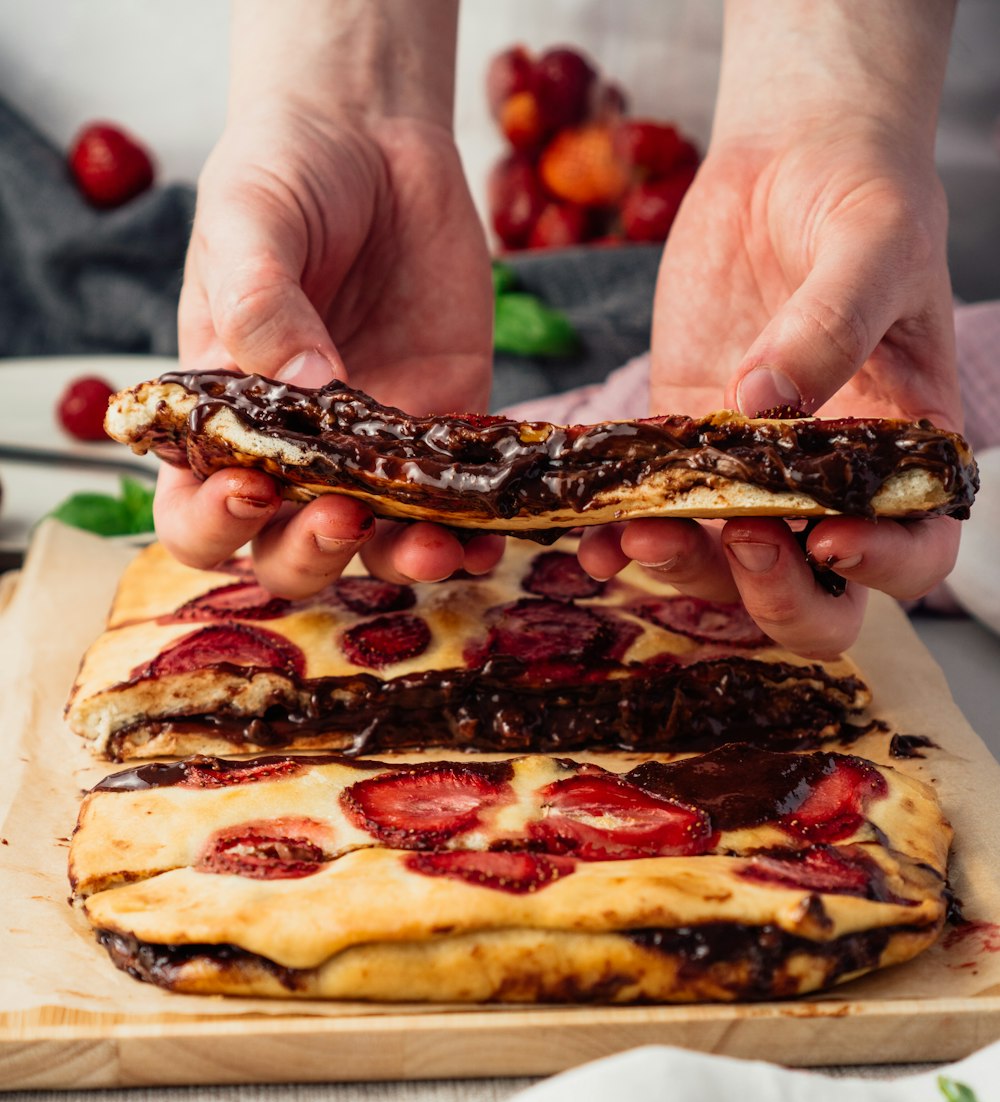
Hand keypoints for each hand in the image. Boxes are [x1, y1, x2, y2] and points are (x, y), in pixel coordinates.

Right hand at [156, 103, 496, 596]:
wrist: (371, 134)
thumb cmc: (283, 174)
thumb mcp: (249, 219)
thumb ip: (259, 300)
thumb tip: (308, 385)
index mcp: (219, 418)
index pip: (194, 508)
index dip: (215, 523)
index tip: (250, 487)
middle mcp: (291, 454)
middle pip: (283, 552)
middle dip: (310, 553)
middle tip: (343, 515)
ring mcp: (369, 453)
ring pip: (374, 548)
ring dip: (400, 562)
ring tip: (435, 548)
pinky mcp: (440, 428)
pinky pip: (454, 503)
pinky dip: (472, 532)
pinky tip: (488, 537)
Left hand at [579, 1, 960, 658]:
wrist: (789, 159)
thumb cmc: (860, 195)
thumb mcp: (871, 240)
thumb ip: (831, 322)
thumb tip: (765, 404)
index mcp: (906, 451)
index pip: (917, 548)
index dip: (883, 566)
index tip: (830, 538)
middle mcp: (832, 487)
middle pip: (823, 604)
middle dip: (777, 596)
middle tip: (741, 536)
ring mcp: (753, 481)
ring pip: (729, 582)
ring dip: (685, 576)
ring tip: (638, 535)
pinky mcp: (685, 456)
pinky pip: (659, 526)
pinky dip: (624, 546)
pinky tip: (593, 538)